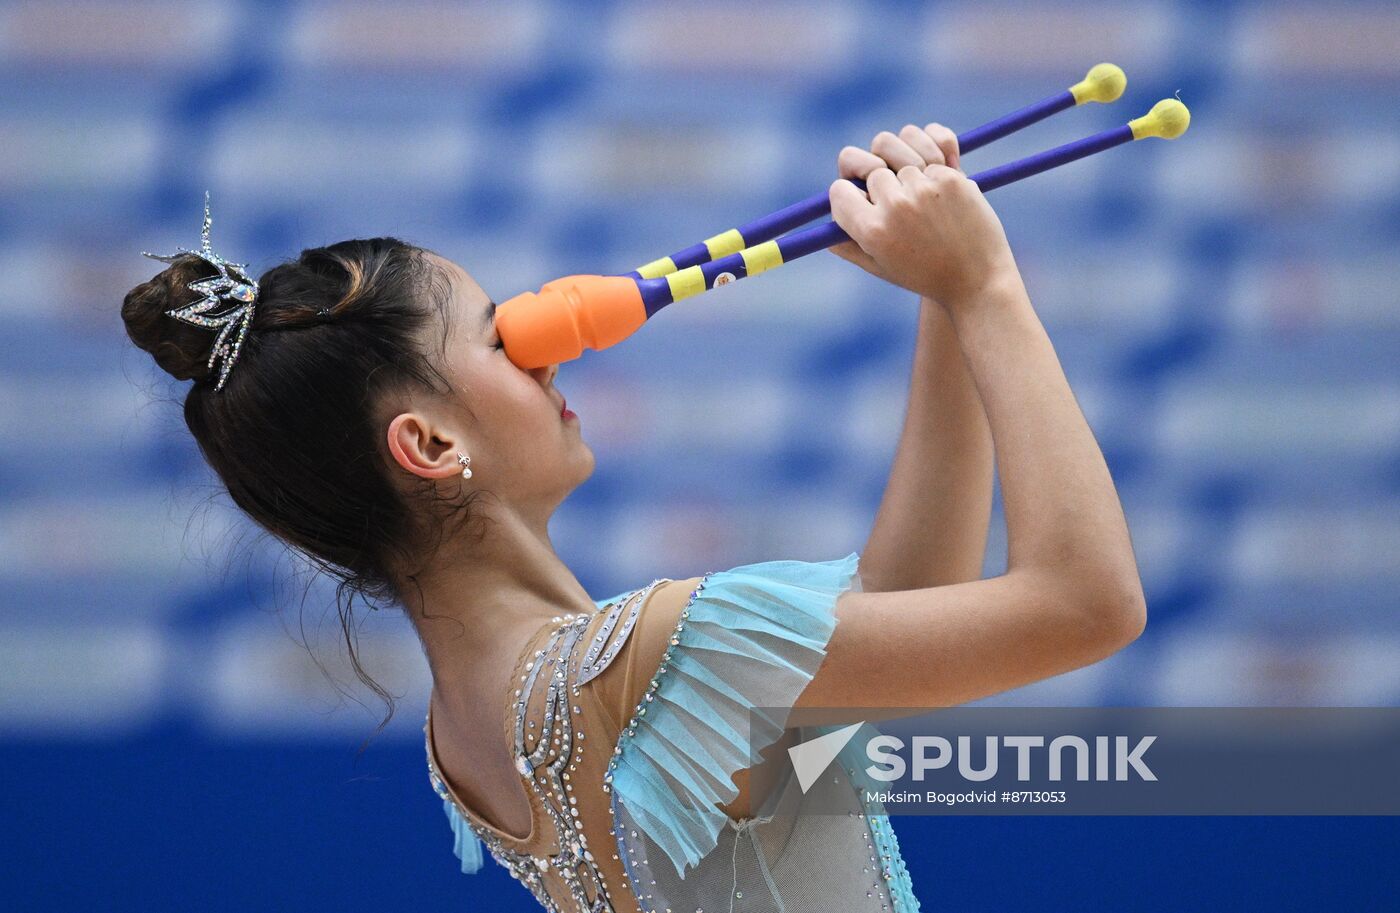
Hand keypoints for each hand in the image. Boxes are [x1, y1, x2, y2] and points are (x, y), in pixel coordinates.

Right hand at [827, 125, 1016, 308]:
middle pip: (870, 166)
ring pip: (898, 148)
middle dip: (880, 178)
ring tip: (920, 185)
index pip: (839, 190)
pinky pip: (933, 144)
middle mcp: (895, 206)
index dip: (847, 193)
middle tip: (895, 194)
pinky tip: (939, 176)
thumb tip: (825, 219)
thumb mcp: (879, 266)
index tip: (860, 199)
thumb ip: (847, 243)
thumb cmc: (924, 275)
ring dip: (906, 161)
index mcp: (871, 231)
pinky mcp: (951, 177)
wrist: (977, 281)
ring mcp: (924, 189)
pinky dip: (934, 155)